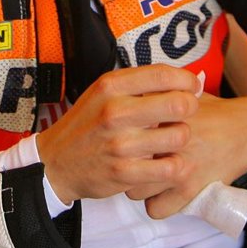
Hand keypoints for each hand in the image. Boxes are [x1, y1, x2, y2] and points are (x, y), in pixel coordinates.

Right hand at [35, 65, 199, 204]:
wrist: (55, 162)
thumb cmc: (87, 124)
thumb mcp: (102, 93)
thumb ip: (137, 84)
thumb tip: (184, 79)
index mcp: (111, 86)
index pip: (165, 74)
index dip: (187, 81)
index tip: (190, 88)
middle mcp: (115, 112)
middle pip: (179, 103)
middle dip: (190, 108)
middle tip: (183, 114)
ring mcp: (120, 144)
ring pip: (180, 136)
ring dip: (181, 138)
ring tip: (171, 139)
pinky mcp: (124, 172)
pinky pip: (171, 168)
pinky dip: (175, 165)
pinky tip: (166, 161)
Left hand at [129, 93, 246, 218]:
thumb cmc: (212, 114)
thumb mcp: (180, 97)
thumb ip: (153, 98)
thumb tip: (124, 100)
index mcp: (158, 115)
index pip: (120, 133)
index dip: (116, 139)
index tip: (120, 142)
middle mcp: (164, 140)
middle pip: (123, 162)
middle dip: (125, 165)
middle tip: (134, 163)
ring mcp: (176, 166)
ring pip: (135, 190)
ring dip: (139, 186)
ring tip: (149, 179)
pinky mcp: (189, 188)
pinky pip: (156, 209)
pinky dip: (158, 205)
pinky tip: (163, 195)